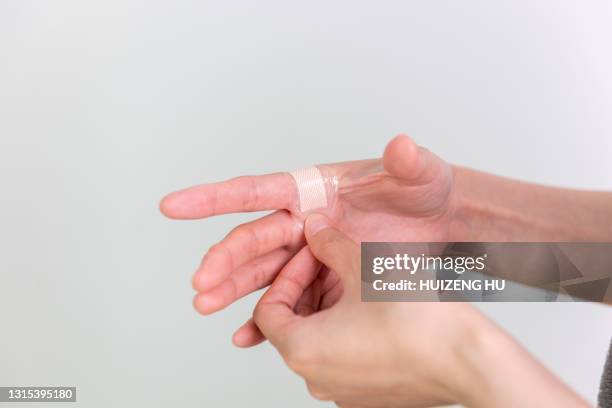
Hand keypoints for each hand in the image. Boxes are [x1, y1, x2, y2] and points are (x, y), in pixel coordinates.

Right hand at [160, 135, 456, 343]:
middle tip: (201, 285)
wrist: (443, 227)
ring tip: (206, 308)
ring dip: (234, 290)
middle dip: (225, 261)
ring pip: (263, 272)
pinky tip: (246, 334)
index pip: (257, 190)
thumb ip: (409, 163)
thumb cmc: (427, 193)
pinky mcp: (324, 278)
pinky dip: (267, 317)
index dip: (213, 198)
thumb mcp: (422, 176)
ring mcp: (312, 251)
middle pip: (254, 239)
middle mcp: (305, 219)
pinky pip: (288, 300)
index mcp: (315, 189)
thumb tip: (402, 146)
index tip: (174, 205)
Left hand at [253, 214, 590, 407]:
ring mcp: (344, 391)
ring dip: (331, 305)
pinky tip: (376, 305)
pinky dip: (349, 328)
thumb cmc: (416, 321)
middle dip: (310, 287)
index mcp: (302, 351)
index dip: (287, 275)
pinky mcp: (369, 394)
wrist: (469, 360)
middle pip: (294, 324)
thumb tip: (313, 229)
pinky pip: (345, 356)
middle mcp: (316, 378)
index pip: (267, 310)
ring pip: (321, 339)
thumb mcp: (363, 266)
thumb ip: (328, 243)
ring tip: (359, 279)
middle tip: (334, 260)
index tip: (312, 255)